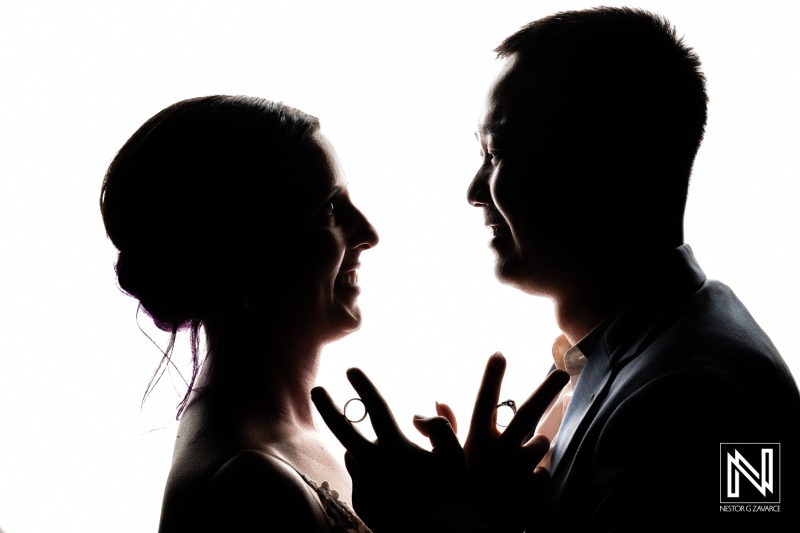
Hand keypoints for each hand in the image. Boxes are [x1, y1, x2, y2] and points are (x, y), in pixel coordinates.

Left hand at [312, 368, 470, 532]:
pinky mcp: (361, 503)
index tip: (351, 370)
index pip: (375, 406)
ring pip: (354, 456)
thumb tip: (414, 416)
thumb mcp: (454, 451)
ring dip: (362, 449)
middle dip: (327, 406)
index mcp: (395, 446)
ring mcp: (364, 484)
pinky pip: (360, 480)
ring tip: (383, 456)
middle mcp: (373, 463)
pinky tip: (389, 483)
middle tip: (316, 390)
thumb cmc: (450, 492)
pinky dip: (370, 474)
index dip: (363, 385)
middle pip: (342, 427)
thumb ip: (438, 423)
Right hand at [460, 353, 567, 531]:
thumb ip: (446, 430)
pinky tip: (521, 490)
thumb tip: (438, 400)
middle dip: (546, 390)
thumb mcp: (448, 461)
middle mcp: (499, 451)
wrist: (474, 531)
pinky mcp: (535, 487)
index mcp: (476, 441)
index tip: (500, 353)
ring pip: (540, 444)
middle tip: (562, 373)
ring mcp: (520, 469)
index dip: (491, 377)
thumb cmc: (460, 492)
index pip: (484, 401)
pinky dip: (535, 477)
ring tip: (516, 467)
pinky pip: (544, 472)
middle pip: (527, 413)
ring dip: (534, 449)